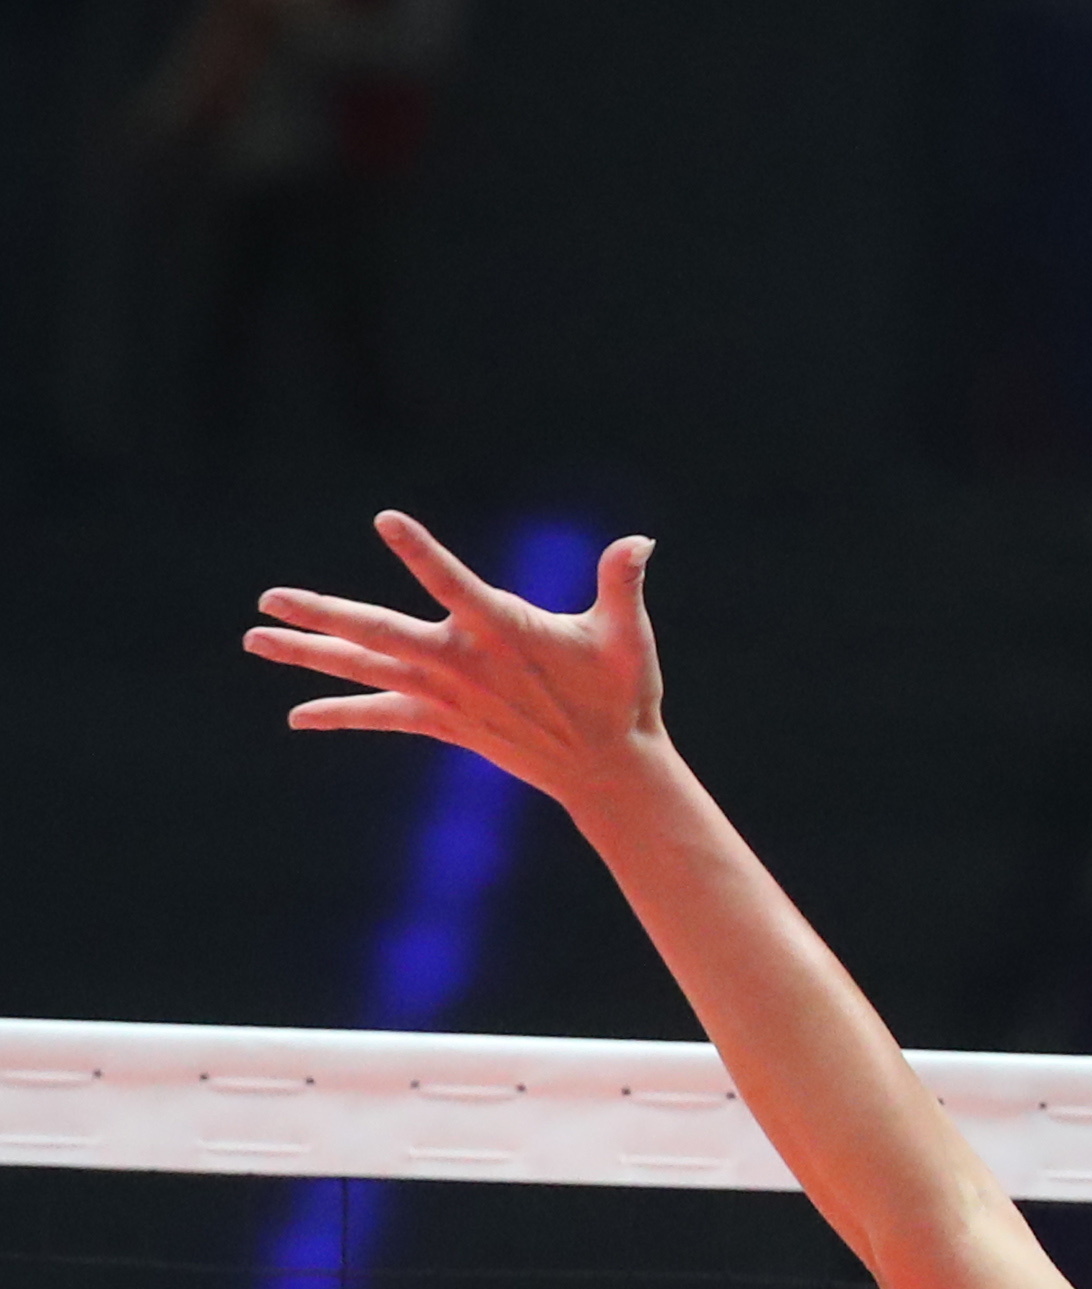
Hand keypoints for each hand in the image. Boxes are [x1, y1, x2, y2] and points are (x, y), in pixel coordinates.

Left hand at [245, 512, 672, 807]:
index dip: (420, 552)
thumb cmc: (621, 693)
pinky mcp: (445, 722)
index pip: (453, 583)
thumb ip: (621, 583)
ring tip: (255, 640)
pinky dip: (340, 713)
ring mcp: (447, 696)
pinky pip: (383, 716)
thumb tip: (640, 540)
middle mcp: (463, 664)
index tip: (386, 520)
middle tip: (268, 598)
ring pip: (365, 670)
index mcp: (504, 631)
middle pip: (378, 633)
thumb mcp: (626, 635)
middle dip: (321, 614)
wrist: (606, 768)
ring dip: (308, 654)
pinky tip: (297, 715)